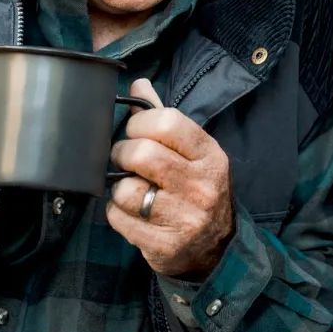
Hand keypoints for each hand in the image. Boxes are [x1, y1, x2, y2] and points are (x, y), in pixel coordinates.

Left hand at [107, 78, 235, 278]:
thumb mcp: (192, 152)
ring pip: (125, 189)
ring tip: (131, 189)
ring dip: (118, 187)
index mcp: (210, 155)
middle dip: (122, 153)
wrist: (216, 247)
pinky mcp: (164, 245)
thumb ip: (164, 118)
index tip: (134, 132)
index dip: (138, 123)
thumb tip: (138, 84)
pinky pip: (118, 218)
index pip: (166, 122)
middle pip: (141, 154)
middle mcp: (202, 186)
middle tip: (124, 160)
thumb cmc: (196, 189)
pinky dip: (116, 212)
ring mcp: (185, 218)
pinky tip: (131, 212)